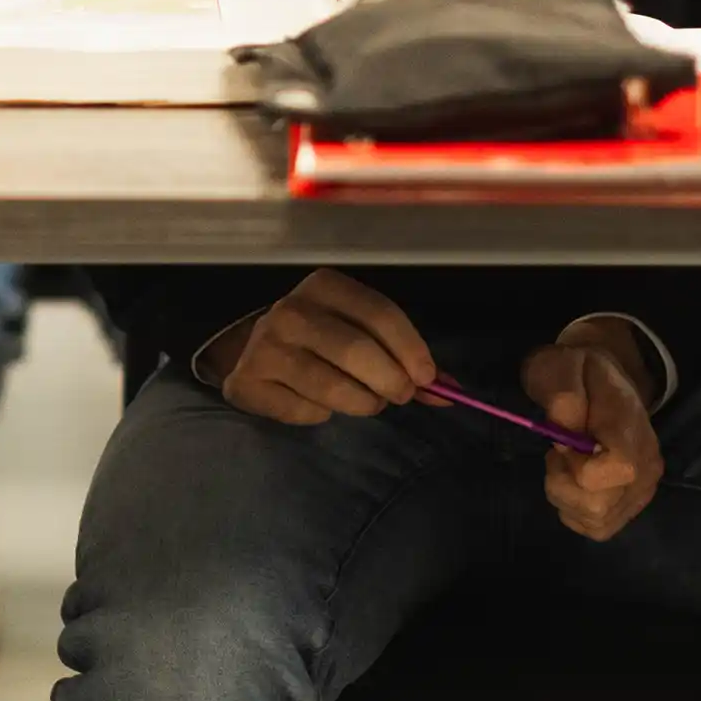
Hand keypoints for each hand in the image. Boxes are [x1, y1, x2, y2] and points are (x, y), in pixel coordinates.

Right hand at [209, 269, 437, 427]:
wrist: (254, 355)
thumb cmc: (322, 343)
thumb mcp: (362, 334)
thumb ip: (405, 359)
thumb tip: (452, 390)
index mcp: (325, 286)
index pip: (378, 312)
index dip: (410, 348)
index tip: (428, 378)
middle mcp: (290, 309)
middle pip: (357, 349)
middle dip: (391, 381)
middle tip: (401, 396)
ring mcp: (265, 344)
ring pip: (332, 386)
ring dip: (363, 403)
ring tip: (366, 401)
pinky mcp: (248, 381)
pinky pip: (305, 410)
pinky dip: (323, 415)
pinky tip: (318, 403)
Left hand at [520, 322, 663, 541]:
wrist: (601, 379)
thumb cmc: (577, 372)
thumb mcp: (562, 366)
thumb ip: (563, 395)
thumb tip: (564, 432)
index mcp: (631, 430)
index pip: (618, 471)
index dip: (577, 466)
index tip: (562, 442)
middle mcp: (647, 466)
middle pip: (599, 507)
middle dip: (563, 485)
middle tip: (558, 453)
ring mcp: (642, 489)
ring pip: (596, 522)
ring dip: (566, 499)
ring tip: (566, 465)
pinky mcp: (632, 503)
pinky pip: (598, 528)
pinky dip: (575, 512)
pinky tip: (572, 483)